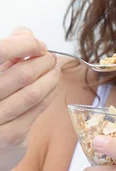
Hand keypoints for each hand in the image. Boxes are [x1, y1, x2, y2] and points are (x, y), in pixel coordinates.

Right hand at [0, 27, 59, 170]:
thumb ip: (6, 50)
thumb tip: (26, 33)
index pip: (1, 50)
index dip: (26, 44)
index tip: (38, 45)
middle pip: (22, 73)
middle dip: (44, 62)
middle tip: (52, 59)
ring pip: (33, 93)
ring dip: (51, 79)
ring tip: (55, 71)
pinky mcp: (8, 137)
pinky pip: (36, 110)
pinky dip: (49, 95)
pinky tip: (52, 88)